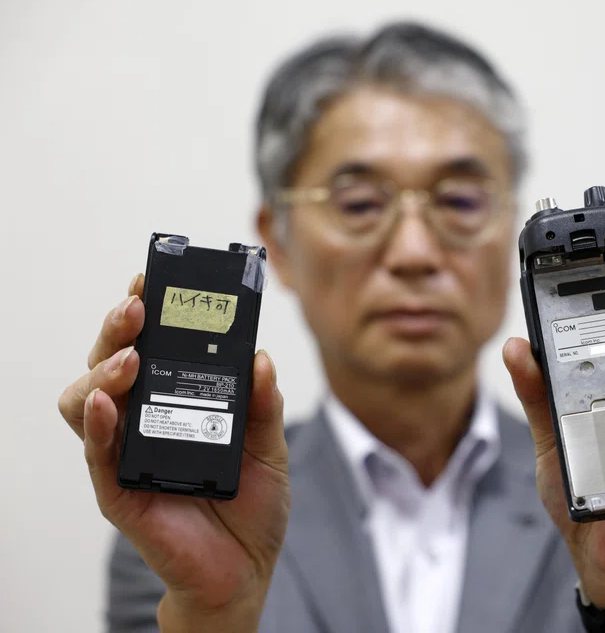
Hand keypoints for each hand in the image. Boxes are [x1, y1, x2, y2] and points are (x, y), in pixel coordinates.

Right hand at [57, 275, 289, 631]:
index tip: (151, 282)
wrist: (247, 570)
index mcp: (175, 404)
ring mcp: (126, 456)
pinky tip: (107, 403)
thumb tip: (260, 357)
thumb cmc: (253, 505)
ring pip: (85, 402)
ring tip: (132, 358)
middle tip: (137, 307)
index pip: (147, 349)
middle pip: (108, 364)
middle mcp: (143, 422)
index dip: (143, 314)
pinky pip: (97, 456)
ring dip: (102, 372)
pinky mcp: (120, 493)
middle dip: (117, 329)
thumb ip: (264, 404)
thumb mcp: (270, 446)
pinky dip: (98, 426)